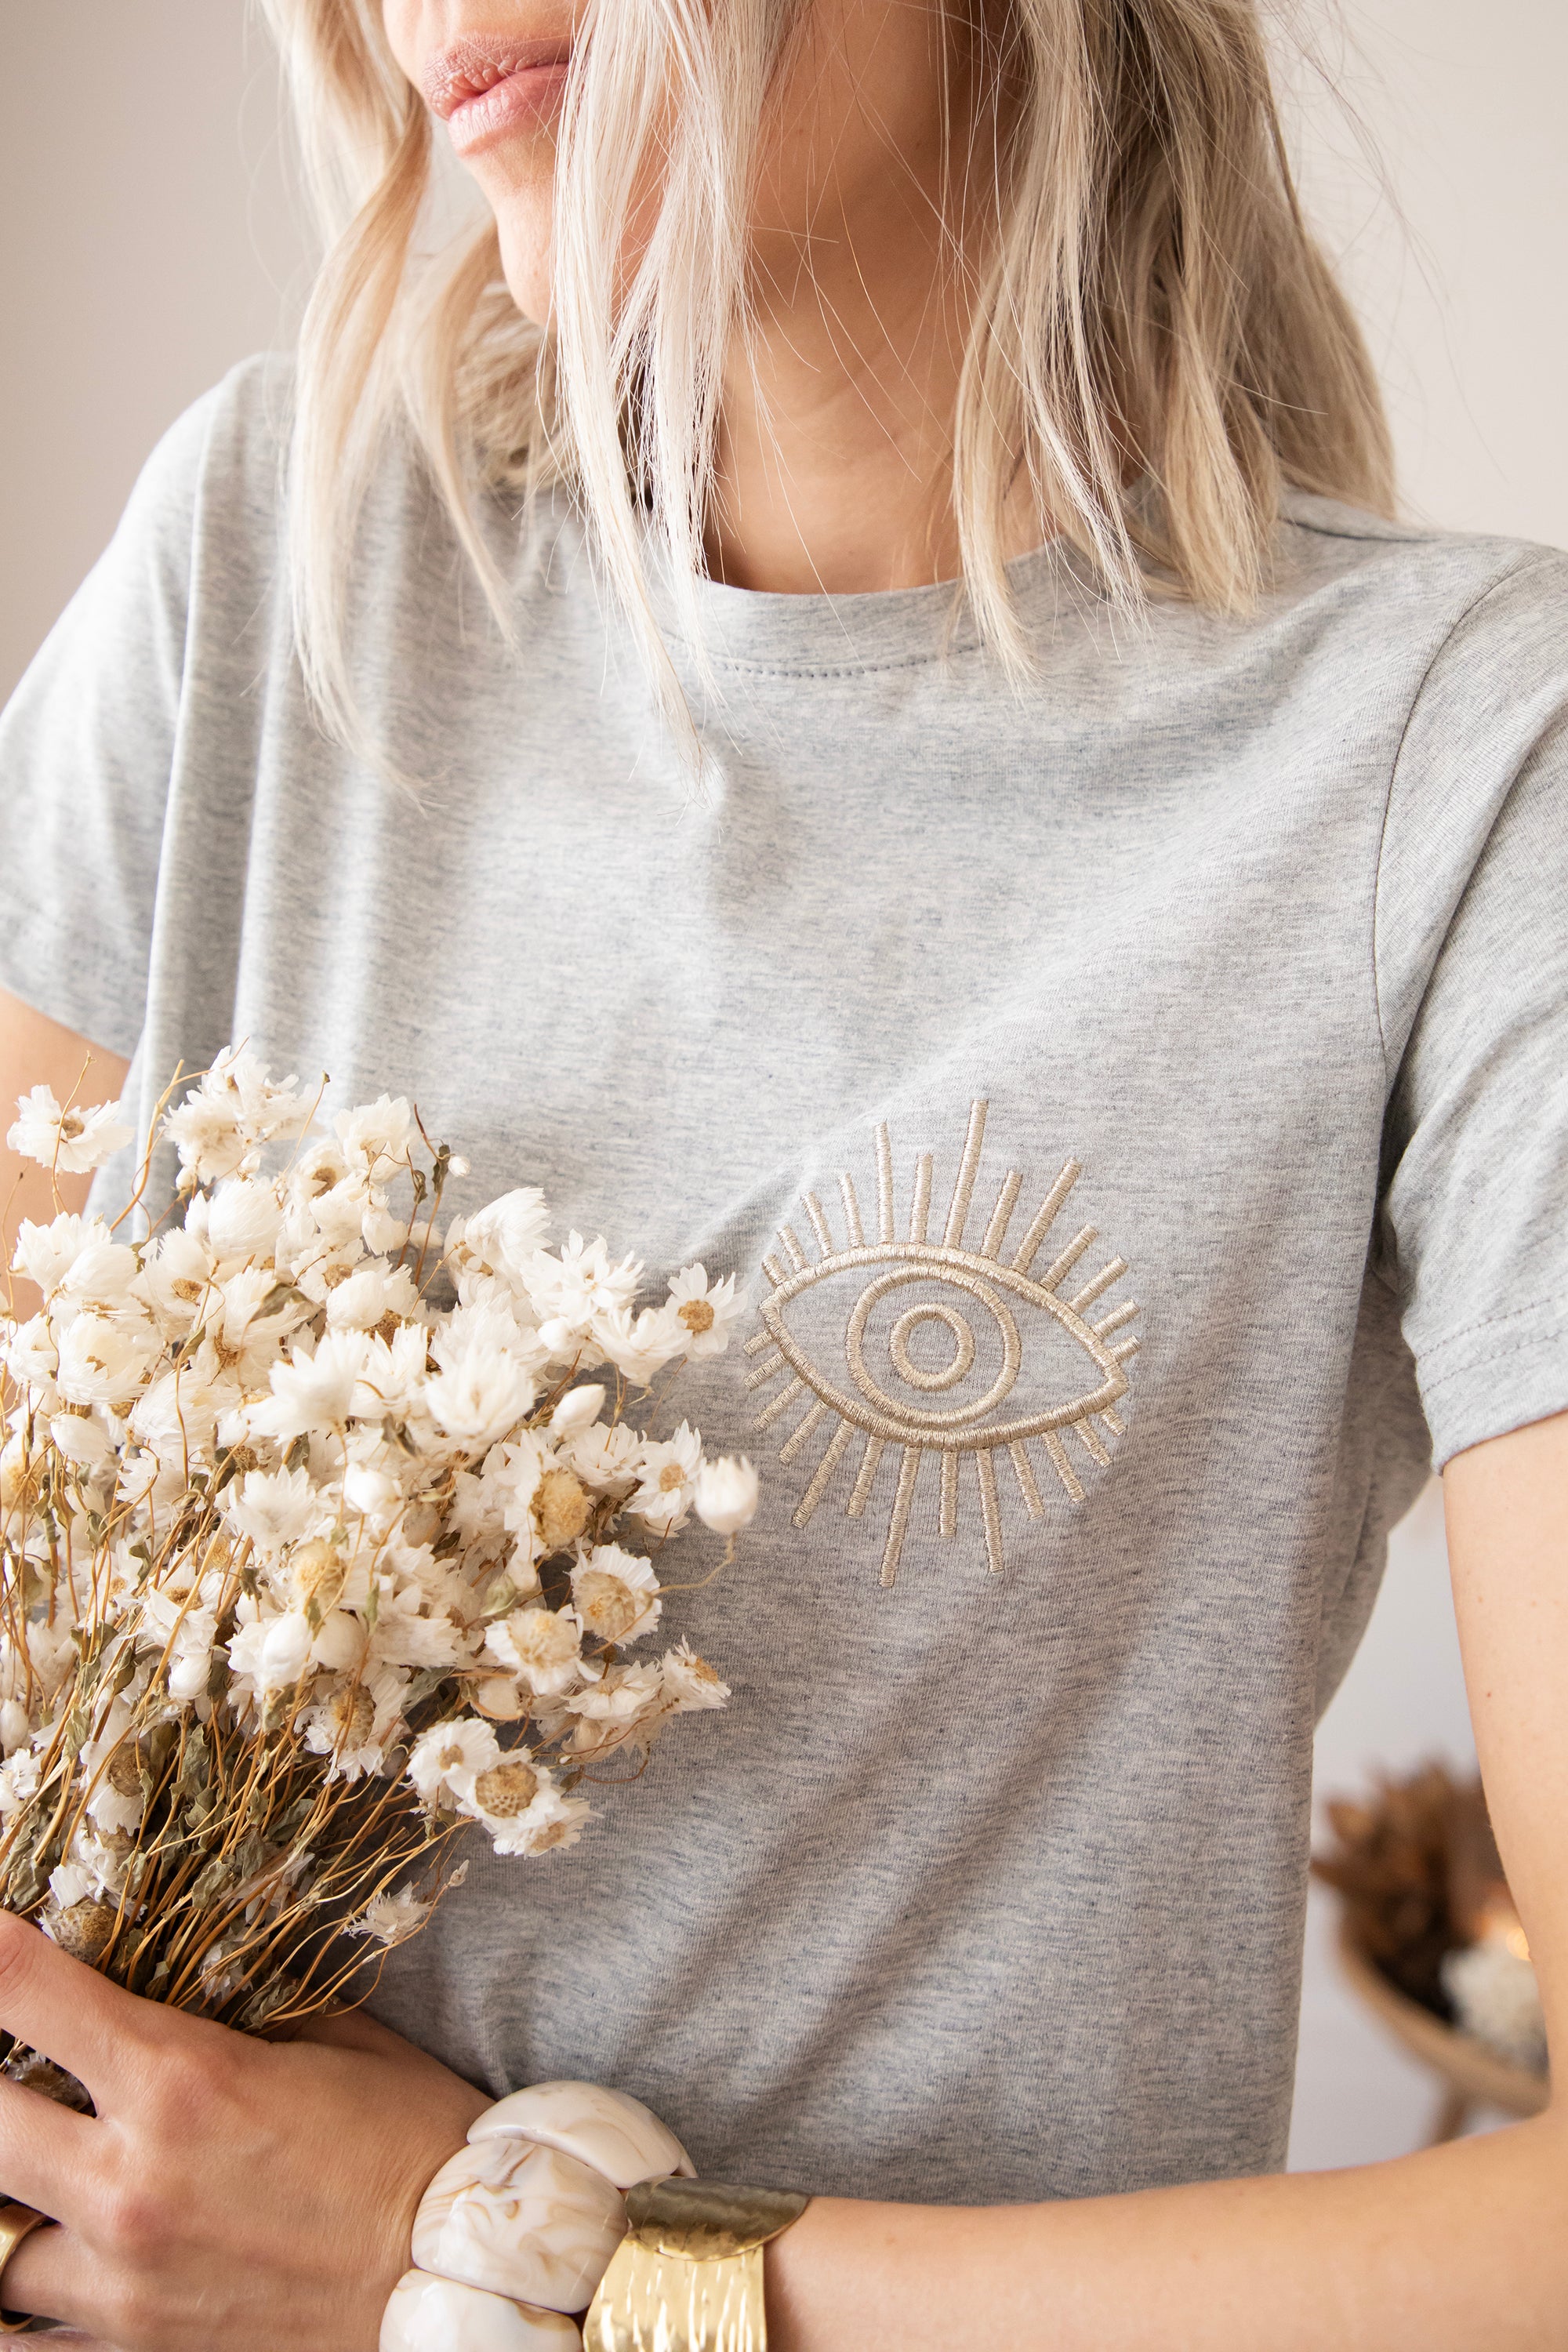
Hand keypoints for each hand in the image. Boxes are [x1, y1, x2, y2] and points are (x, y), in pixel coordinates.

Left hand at [0, 1913, 487, 2350]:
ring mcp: (123, 2280)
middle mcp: (131, 2181)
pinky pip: (25, 2339)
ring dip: (3, 2198)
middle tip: (12, 2063)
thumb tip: (183, 1985)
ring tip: (33, 2172)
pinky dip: (19, 2300)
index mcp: (181, 2080)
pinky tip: (36, 2259)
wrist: (462, 2275)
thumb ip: (235, 2015)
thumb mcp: (330, 2039)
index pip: (32, 1998)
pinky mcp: (136, 2351)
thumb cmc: (412, 2139)